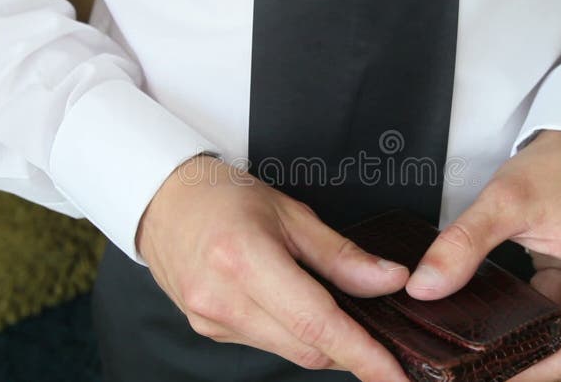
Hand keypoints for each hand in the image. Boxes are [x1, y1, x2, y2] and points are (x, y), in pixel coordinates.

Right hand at [136, 155, 410, 381]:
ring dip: (321, 340)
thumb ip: (342, 256)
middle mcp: (223, 299)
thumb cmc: (226, 197)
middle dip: (349, 347)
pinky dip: (293, 333)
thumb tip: (391, 281)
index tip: (395, 376)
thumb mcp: (291, 214)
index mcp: (244, 260)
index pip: (316, 322)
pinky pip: (267, 343)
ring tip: (333, 307)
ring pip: (289, 351)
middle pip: (307, 347)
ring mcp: (211, 320)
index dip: (363, 354)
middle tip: (378, 332)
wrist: (165, 202)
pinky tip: (294, 306)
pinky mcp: (208, 330)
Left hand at [405, 131, 560, 380]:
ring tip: (483, 356)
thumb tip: (425, 287)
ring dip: (533, 349)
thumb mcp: (504, 201)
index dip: (532, 377)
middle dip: (528, 366)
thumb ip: (462, 245)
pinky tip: (504, 328)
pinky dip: (539, 326)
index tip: (490, 380)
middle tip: (477, 371)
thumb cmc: (559, 166)